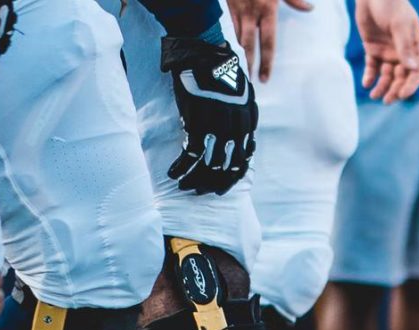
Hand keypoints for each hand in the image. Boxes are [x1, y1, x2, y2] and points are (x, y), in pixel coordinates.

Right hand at [161, 36, 257, 194]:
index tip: (219, 189)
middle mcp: (235, 125)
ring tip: (183, 185)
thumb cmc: (217, 72)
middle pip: (227, 167)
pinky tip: (172, 172)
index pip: (243, 161)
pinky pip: (190, 152)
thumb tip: (243, 145)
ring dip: (194, 179)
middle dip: (212, 184)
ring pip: (209, 164)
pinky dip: (181, 166)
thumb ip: (241, 120)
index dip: (231, 179)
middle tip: (198, 191)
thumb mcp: (239, 96)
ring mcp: (217, 122)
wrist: (202, 48)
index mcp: (246, 122)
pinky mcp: (198, 117)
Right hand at [226, 0, 312, 81]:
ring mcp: (238, 9)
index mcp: (267, 9)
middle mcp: (251, 12)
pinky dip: (232, 39)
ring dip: (240, 54)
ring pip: (237, 37)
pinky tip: (233, 48)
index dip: (266, 62)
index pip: (268, 42)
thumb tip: (309, 9)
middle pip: (249, 45)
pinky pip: (231, 26)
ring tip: (241, 69)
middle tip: (251, 81)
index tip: (265, 78)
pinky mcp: (229, 4)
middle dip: (249, 64)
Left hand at [354, 0, 418, 102]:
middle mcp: (403, 52)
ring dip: (382, 87)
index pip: (417, 72)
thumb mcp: (399, 25)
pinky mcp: (373, 49)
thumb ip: (404, 47)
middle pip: (401, 77)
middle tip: (386, 100)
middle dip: (395, 90)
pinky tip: (366, 83)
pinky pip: (372, 68)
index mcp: (415, 46)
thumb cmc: (390, 4)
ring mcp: (388, 51)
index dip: (411, 85)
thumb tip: (412, 69)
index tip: (402, 95)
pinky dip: (370, 76)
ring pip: (387, 76)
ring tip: (374, 95)